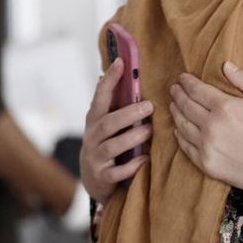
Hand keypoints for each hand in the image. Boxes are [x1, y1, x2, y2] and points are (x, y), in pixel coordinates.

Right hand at [80, 58, 152, 204]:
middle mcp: (92, 137)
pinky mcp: (102, 177)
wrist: (94, 180)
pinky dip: (131, 166)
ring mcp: (96, 157)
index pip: (100, 96)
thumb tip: (120, 70)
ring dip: (132, 138)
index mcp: (95, 119)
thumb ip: (115, 103)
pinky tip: (145, 159)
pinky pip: (117, 172)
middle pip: (108, 123)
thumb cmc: (107, 144)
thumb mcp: (107, 124)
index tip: (121, 61)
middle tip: (149, 106)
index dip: (110, 79)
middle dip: (128, 114)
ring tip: (149, 131)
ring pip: (112, 146)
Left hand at [169, 62, 242, 192]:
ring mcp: (206, 146)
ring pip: (182, 125)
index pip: (197, 90)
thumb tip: (226, 65)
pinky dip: (179, 135)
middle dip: (178, 95)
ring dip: (175, 113)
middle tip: (174, 89)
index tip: (182, 78)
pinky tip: (178, 129)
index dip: (187, 82)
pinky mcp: (206, 164)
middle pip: (186, 106)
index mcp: (225, 107)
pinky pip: (185, 146)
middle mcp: (210, 126)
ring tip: (173, 106)